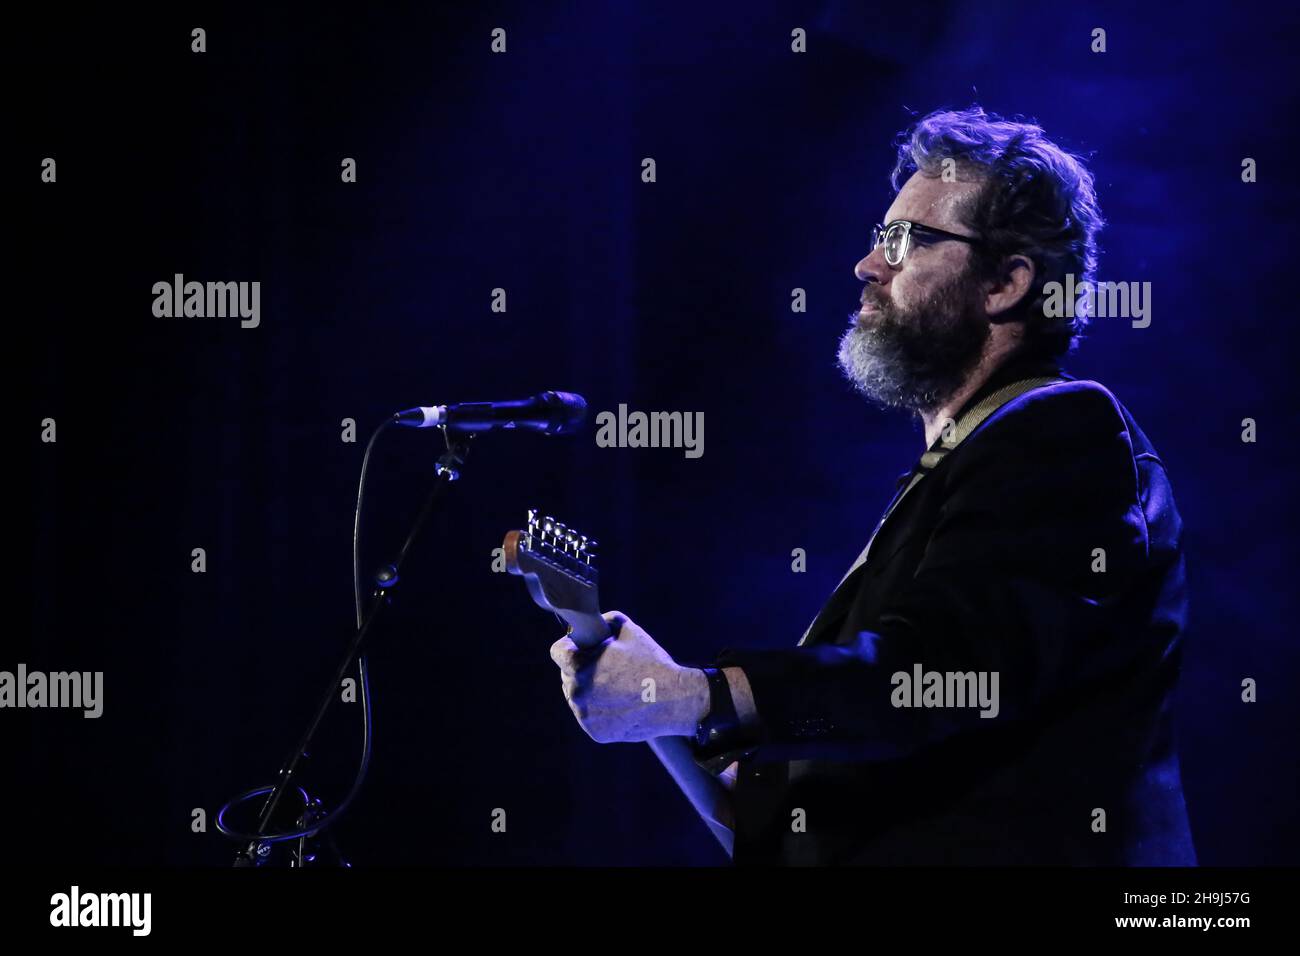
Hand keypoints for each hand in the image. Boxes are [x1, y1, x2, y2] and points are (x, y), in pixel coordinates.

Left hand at [549, 611, 709, 742]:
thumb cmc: (652, 663)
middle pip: (568, 676)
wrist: (675, 700)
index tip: (582, 647)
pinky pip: (591, 716)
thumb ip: (606, 621)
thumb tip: (596, 625)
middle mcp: (576, 693)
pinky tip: (620, 704)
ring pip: (578, 697)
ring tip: (617, 687)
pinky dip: (600, 710)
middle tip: (607, 668)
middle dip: (582, 669)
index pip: (558, 652)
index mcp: (579, 666)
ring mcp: (585, 715)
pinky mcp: (596, 732)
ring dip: (590, 690)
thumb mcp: (630, 630)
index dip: (570, 646)